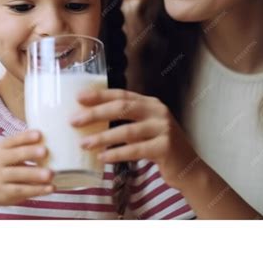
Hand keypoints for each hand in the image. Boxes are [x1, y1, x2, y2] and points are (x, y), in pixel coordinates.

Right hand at [0, 130, 54, 206]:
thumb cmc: (0, 165)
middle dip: (29, 153)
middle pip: (14, 156)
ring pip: (18, 176)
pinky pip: (22, 191)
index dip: (25, 137)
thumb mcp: (5, 152)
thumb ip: (22, 147)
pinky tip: (50, 188)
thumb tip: (50, 139)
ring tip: (50, 174)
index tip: (39, 134)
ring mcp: (0, 178)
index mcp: (1, 148)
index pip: (12, 140)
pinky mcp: (5, 193)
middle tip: (45, 151)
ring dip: (35, 175)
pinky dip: (37, 190)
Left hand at [70, 89, 199, 189]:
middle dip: (95, 113)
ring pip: (127, 131)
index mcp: (150, 103)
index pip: (122, 94)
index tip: (78, 97)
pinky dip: (117, 153)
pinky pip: (135, 150)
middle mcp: (158, 112)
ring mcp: (164, 129)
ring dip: (102, 137)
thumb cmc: (159, 146)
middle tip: (74, 120)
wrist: (188, 168)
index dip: (100, 95)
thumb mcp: (145, 126)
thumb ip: (126, 120)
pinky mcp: (165, 147)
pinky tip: (102, 157)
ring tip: (84, 143)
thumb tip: (90, 118)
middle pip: (122, 108)